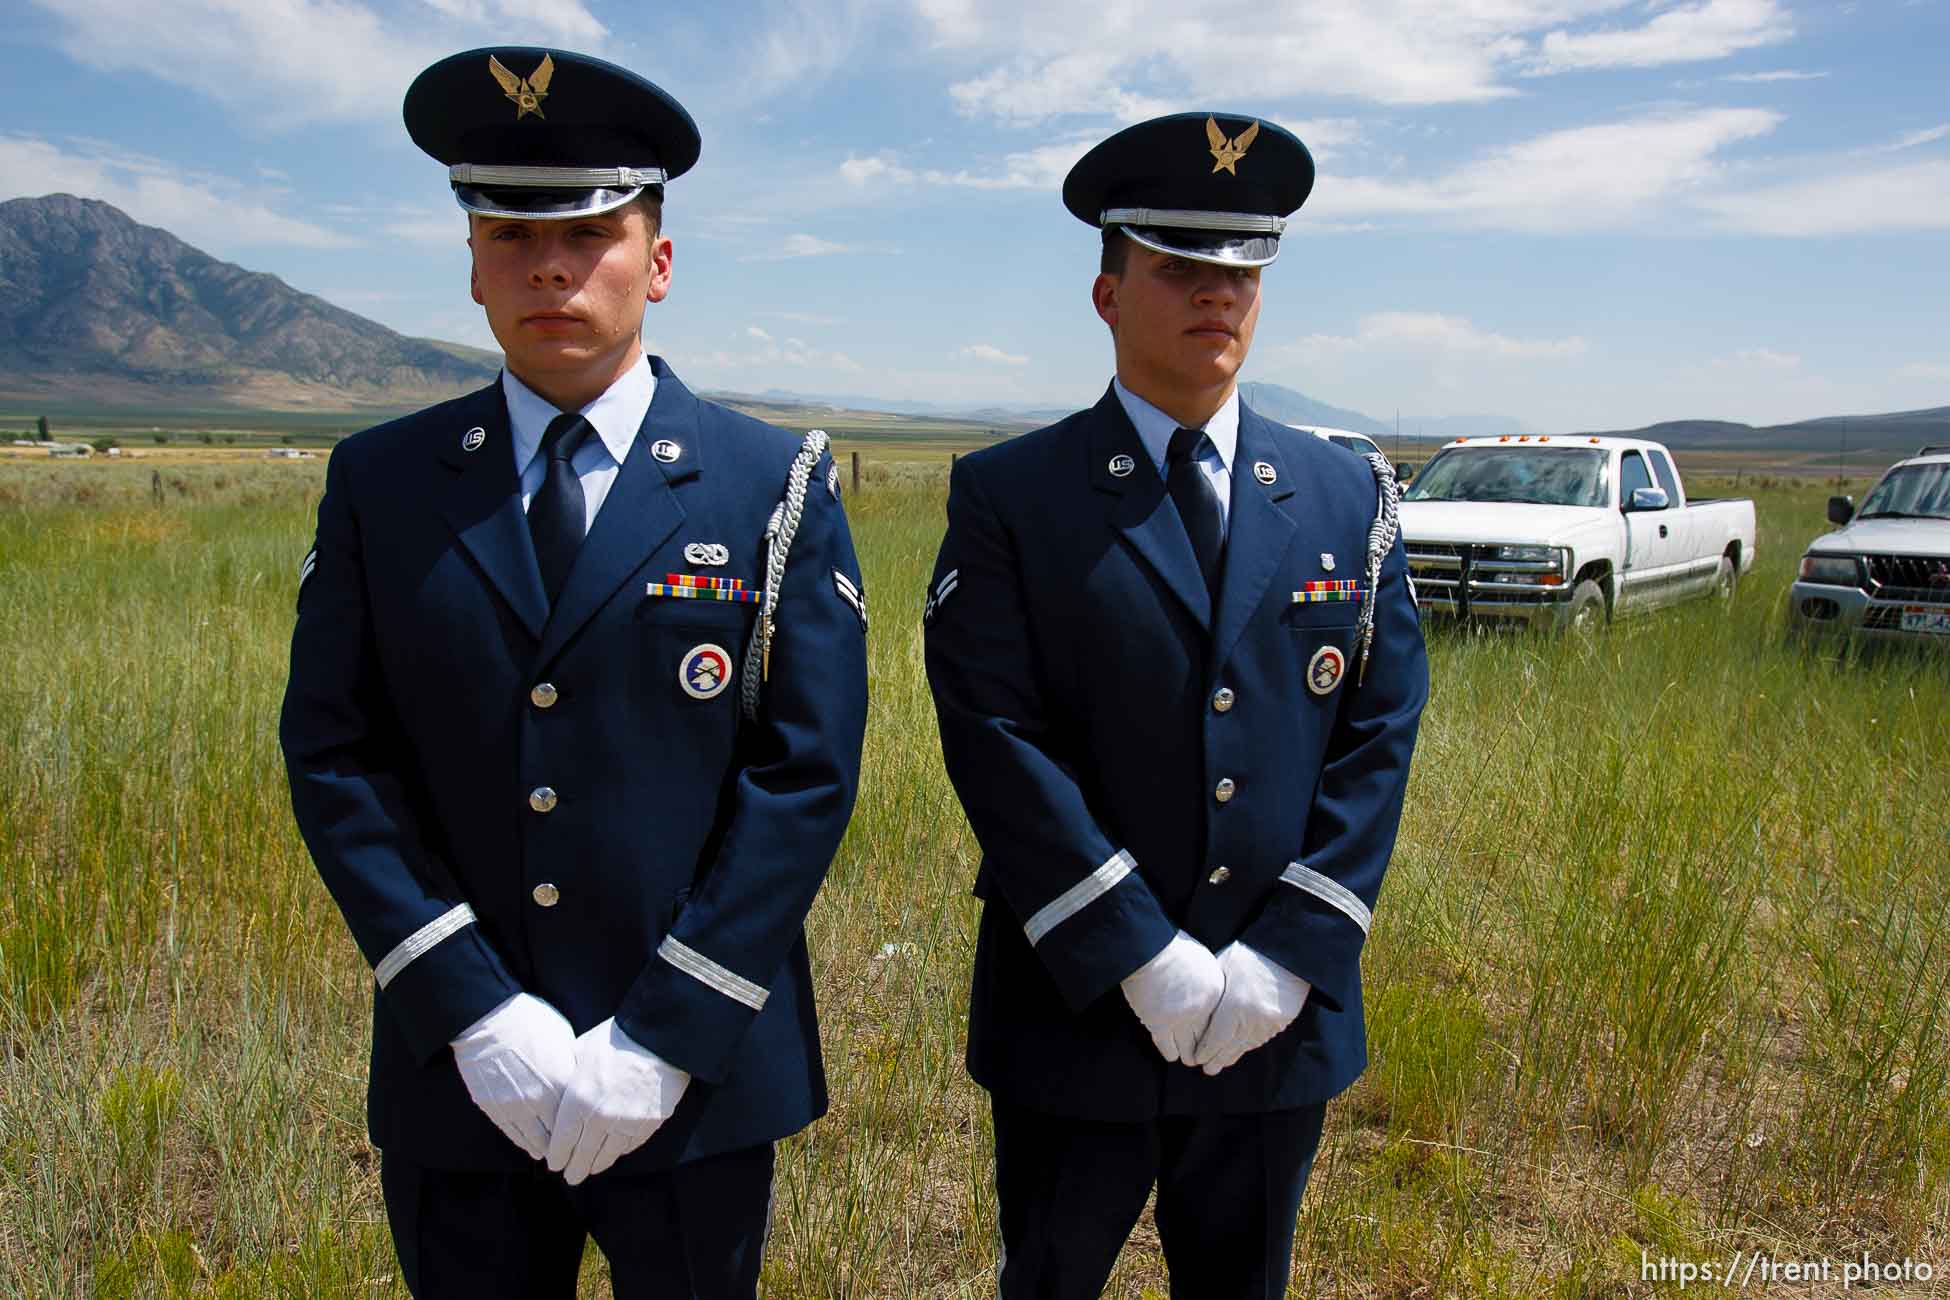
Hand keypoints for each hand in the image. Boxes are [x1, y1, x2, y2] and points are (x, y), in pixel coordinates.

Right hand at [449, 993, 578, 1159]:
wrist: (488, 1020)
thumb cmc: (531, 1022)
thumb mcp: (563, 1039)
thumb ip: (570, 1068)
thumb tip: (579, 1083)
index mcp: (559, 1081)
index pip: (575, 1118)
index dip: (582, 1131)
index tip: (588, 1139)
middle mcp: (537, 1099)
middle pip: (555, 1135)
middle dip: (563, 1148)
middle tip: (571, 1156)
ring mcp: (513, 1106)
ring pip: (532, 1139)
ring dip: (542, 1149)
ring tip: (550, 1155)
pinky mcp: (492, 1107)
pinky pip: (511, 1133)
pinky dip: (522, 1142)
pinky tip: (530, 1146)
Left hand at [546, 1018, 691, 1185]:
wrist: (659, 1037)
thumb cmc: (616, 1038)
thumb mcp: (581, 1051)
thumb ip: (569, 1075)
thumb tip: (560, 1085)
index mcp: (578, 1100)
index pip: (562, 1141)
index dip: (557, 1156)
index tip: (554, 1164)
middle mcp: (600, 1118)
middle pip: (584, 1154)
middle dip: (575, 1169)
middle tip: (571, 1178)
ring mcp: (626, 1123)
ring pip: (608, 1154)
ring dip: (598, 1165)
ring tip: (592, 1169)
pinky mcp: (649, 1123)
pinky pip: (631, 1145)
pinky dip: (620, 1151)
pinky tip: (616, 1153)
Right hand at [1119, 931, 1225, 1063]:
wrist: (1147, 948)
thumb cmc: (1171, 948)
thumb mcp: (1202, 959)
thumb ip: (1209, 980)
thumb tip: (1210, 993)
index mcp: (1215, 991)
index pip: (1219, 1021)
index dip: (1216, 1032)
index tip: (1214, 1039)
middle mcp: (1202, 1008)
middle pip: (1207, 1038)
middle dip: (1205, 1049)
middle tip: (1204, 1056)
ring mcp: (1181, 1018)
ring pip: (1189, 1048)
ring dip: (1189, 1055)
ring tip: (1189, 1059)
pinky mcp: (1160, 1024)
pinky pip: (1167, 1047)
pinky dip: (1170, 1053)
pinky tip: (1172, 1055)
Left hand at [1190, 942, 1309, 1075]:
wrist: (1288, 953)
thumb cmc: (1250, 956)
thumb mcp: (1224, 969)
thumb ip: (1214, 992)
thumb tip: (1200, 1007)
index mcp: (1233, 1006)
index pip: (1216, 1038)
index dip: (1206, 1051)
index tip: (1197, 1058)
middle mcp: (1251, 1019)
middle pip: (1231, 1046)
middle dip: (1217, 1059)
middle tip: (1208, 1070)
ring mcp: (1268, 1022)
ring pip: (1247, 1045)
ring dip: (1234, 1055)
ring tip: (1223, 1063)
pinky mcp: (1281, 1021)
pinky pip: (1262, 1037)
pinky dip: (1250, 1044)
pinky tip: (1242, 1048)